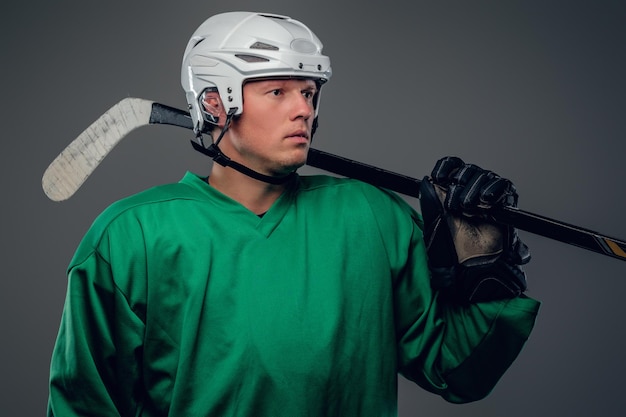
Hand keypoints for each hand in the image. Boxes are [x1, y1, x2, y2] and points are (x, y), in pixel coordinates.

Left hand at [419, 156, 529, 303]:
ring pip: (484, 175)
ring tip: (469, 208)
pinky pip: (504, 185)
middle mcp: (469, 190)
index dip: (446, 168)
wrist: (468, 260)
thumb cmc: (450, 243)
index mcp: (450, 190)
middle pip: (468, 169)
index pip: (451, 166)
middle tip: (456, 205)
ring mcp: (487, 196)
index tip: (439, 177)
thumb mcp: (434, 215)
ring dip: (474, 189)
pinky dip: (494, 190)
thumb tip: (428, 177)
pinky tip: (485, 202)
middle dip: (460, 184)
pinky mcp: (505, 203)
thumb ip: (430, 194)